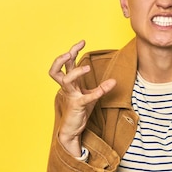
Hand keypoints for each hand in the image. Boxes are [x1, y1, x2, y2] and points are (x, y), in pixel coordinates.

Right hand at [49, 40, 116, 155]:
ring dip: (76, 72)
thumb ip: (99, 87)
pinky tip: (107, 86)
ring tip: (87, 67)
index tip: (82, 41)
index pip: (67, 63)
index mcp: (70, 83)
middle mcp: (67, 88)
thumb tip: (114, 80)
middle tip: (71, 51)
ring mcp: (70, 96)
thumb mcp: (90, 96)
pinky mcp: (76, 106)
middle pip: (58, 69)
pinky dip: (97, 92)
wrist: (73, 129)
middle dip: (64, 58)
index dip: (72, 51)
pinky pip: (86, 98)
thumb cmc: (80, 111)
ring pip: (66, 80)